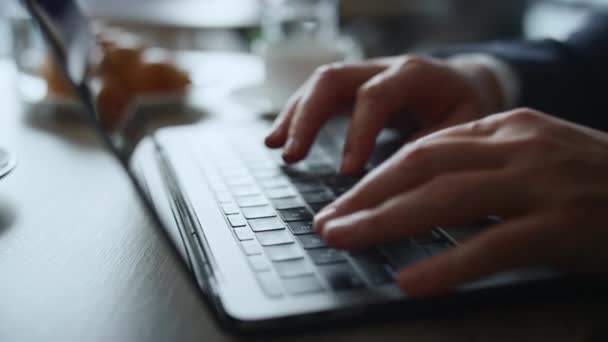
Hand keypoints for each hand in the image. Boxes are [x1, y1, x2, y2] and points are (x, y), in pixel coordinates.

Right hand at [264, 55, 504, 174]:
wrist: (464, 83)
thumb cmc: (464, 108)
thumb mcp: (463, 127)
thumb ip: (431, 147)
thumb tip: (395, 180)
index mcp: (415, 74)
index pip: (375, 96)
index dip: (357, 133)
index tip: (346, 172)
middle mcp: (382, 68)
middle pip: (333, 79)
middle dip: (307, 117)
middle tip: (292, 155)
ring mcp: (364, 75)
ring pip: (318, 85)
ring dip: (293, 116)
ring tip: (274, 147)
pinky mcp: (352, 89)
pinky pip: (317, 97)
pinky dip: (296, 118)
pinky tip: (279, 140)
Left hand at [313, 108, 607, 296]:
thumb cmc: (591, 184)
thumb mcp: (532, 160)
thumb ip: (480, 169)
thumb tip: (418, 196)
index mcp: (505, 129)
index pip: (423, 149)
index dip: (376, 177)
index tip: (344, 200)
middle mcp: (516, 147)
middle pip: (420, 166)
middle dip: (366, 196)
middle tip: (328, 222)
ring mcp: (539, 183)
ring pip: (444, 198)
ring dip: (385, 221)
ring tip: (345, 239)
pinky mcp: (562, 225)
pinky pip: (493, 245)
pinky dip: (448, 265)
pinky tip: (412, 281)